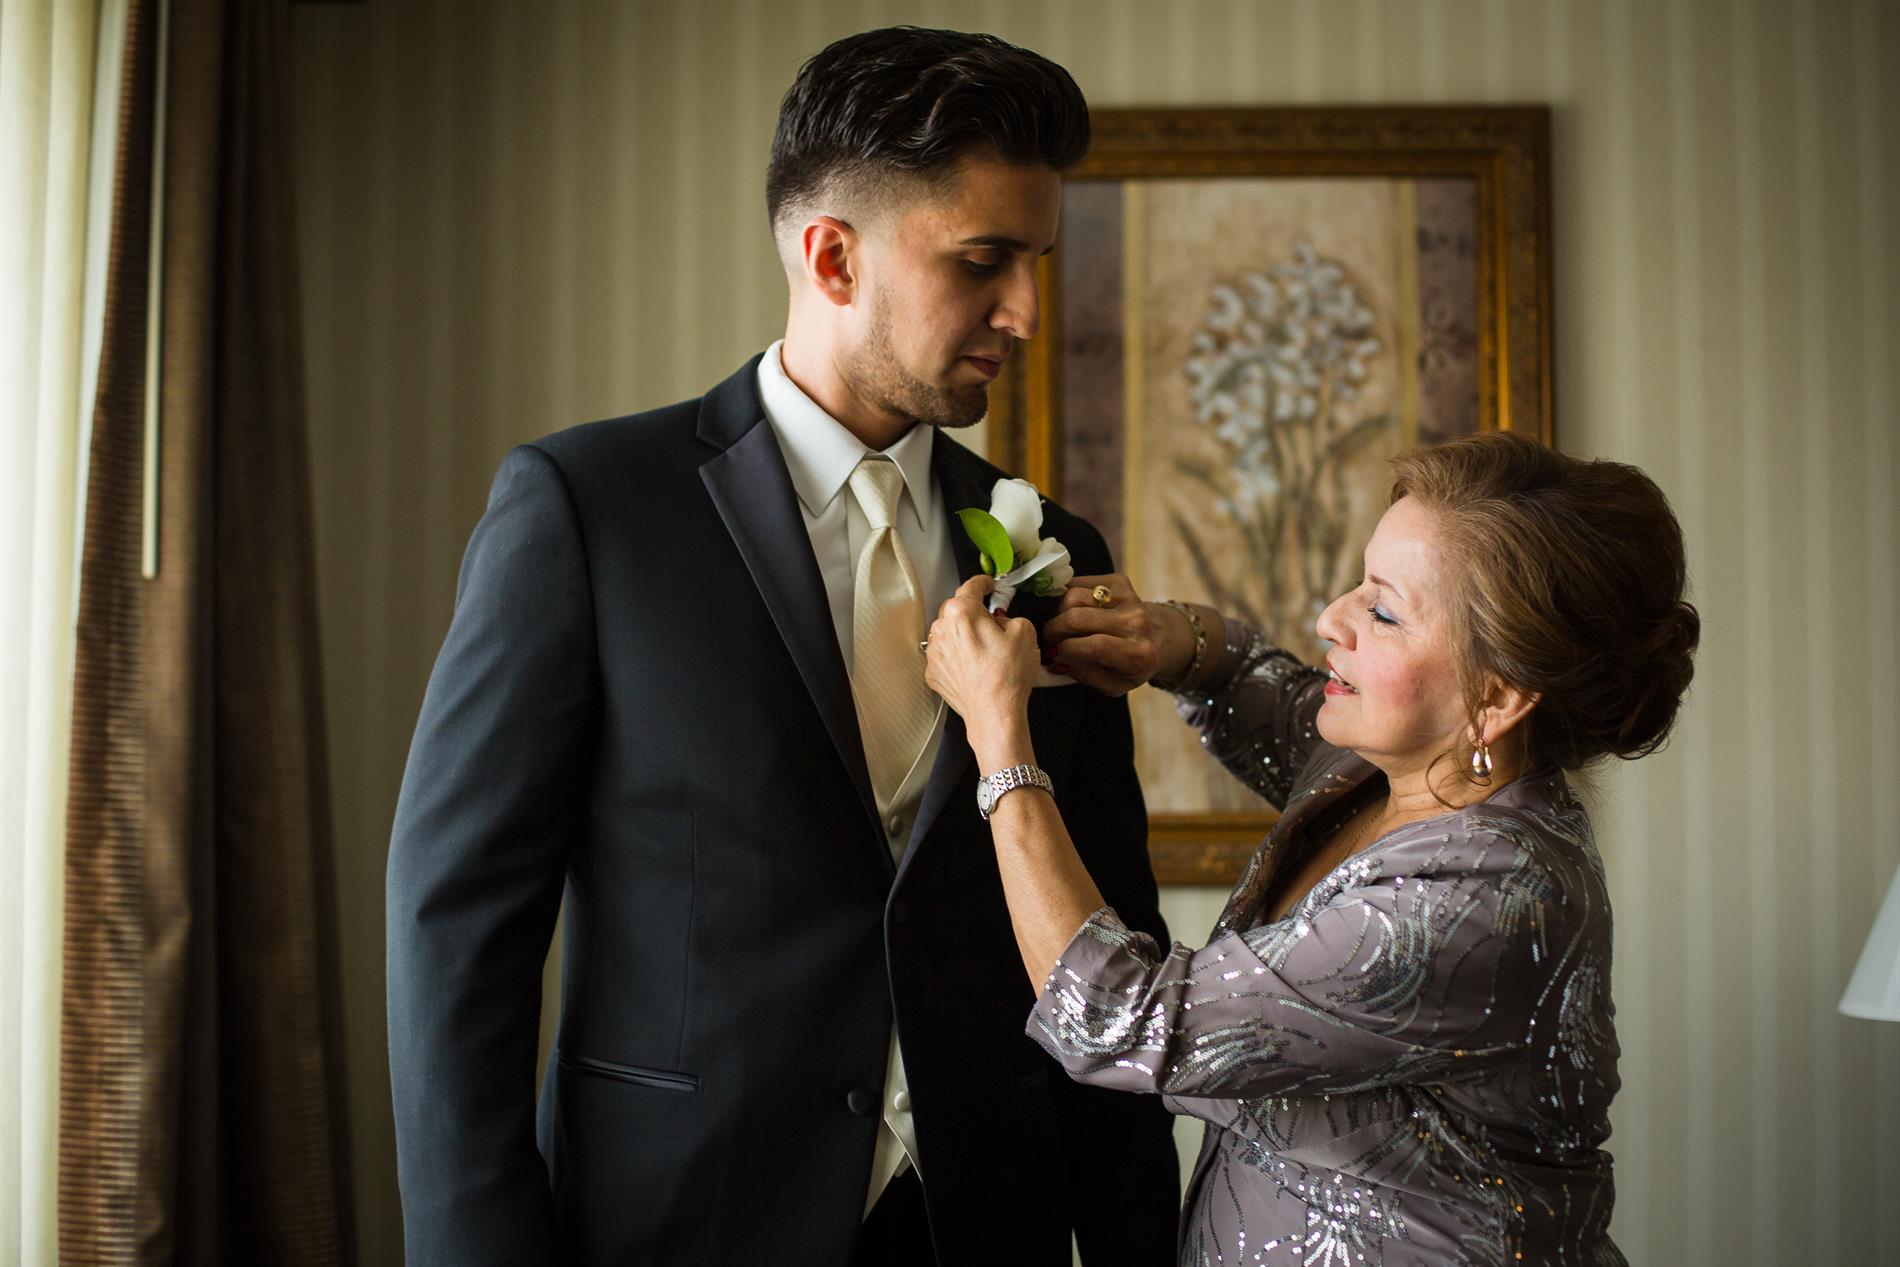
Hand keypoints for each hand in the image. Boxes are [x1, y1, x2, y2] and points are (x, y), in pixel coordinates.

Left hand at [924, 575, 1040, 743]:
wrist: (994, 713)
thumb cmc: (1007, 677)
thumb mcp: (1025, 631)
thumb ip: (1010, 615)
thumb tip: (1001, 619)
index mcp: (962, 612)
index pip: (971, 585)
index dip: (984, 583)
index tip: (987, 585)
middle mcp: (941, 629)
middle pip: (957, 610)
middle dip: (974, 614)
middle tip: (993, 626)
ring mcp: (934, 652)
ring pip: (950, 633)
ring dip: (964, 636)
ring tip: (986, 653)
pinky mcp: (933, 672)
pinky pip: (946, 655)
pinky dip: (958, 657)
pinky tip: (976, 667)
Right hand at [1039, 574, 1182, 696]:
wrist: (1158, 637)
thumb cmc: (1131, 666)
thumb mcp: (1113, 685)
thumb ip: (1084, 675)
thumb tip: (1057, 656)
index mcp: (1138, 654)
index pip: (1094, 646)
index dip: (1065, 649)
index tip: (1052, 654)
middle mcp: (1136, 622)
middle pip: (1077, 617)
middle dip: (1053, 629)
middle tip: (1048, 639)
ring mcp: (1128, 597)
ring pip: (1073, 596)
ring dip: (1059, 612)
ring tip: (1062, 625)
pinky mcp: (1119, 581)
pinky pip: (1078, 583)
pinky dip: (1067, 596)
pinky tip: (1072, 610)